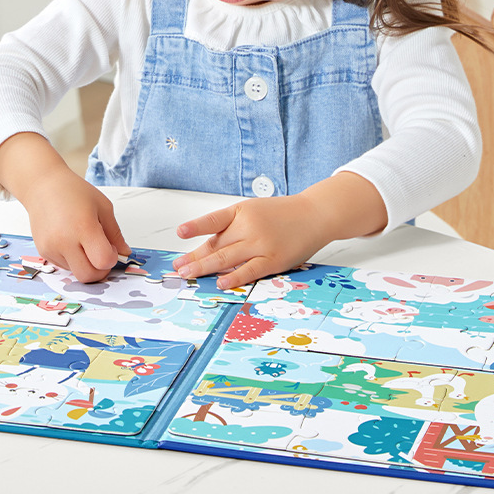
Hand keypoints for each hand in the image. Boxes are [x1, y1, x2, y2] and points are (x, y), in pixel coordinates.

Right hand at [23, 164, 130, 282]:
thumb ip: (115, 233)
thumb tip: (124, 252)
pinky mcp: (44, 252)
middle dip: (100, 270)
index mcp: (83, 227)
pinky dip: (73, 260)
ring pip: (76, 273)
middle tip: (101, 254)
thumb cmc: (73, 192)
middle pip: (88, 276)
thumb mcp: (103, 206)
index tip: (110, 248)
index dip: (111, 258)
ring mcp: (51, 249)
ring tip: (83, 242)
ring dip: (86, 264)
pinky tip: (72, 242)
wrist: (42, 186)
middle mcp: (64, 241)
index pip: (103, 261)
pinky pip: (64, 267)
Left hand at [172, 173, 387, 289]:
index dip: (196, 226)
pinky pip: (249, 270)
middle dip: (194, 257)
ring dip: (205, 268)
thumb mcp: (254, 211)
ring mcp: (261, 243)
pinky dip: (234, 277)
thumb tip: (207, 249)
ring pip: (227, 258)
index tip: (180, 232)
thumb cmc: (283, 214)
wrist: (315, 214)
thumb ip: (232, 228)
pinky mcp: (274, 259)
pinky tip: (220, 282)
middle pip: (216, 244)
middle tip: (178, 267)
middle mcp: (249, 226)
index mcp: (242, 211)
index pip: (214, 219)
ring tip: (188, 274)